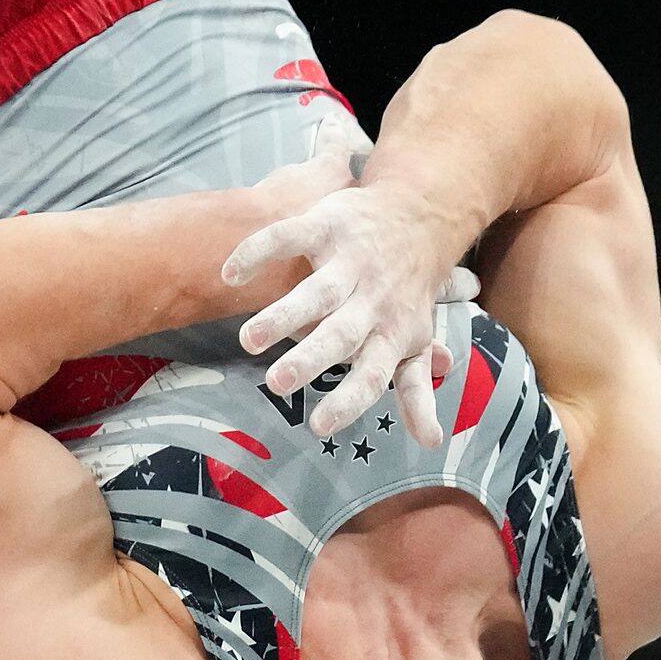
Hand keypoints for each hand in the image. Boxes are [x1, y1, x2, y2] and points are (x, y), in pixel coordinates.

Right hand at [223, 181, 479, 446]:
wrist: (418, 217)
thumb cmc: (409, 293)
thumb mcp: (418, 341)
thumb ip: (416, 390)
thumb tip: (430, 442)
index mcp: (390, 333)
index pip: (371, 374)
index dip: (349, 400)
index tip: (319, 427)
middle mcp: (370, 300)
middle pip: (340, 334)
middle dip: (310, 358)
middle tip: (277, 384)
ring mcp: (348, 261)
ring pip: (314, 291)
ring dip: (282, 314)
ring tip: (248, 341)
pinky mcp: (325, 225)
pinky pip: (289, 236)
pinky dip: (258, 251)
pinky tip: (230, 274)